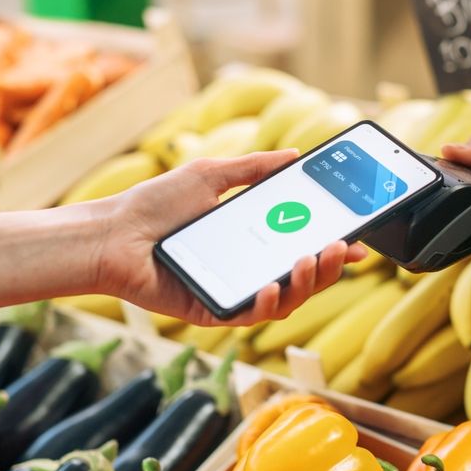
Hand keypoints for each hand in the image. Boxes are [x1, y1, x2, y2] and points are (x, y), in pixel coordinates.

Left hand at [95, 150, 366, 325]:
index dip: (334, 248)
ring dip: (308, 283)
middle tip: (342, 248)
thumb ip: (254, 168)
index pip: (303, 246)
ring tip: (313, 260)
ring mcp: (233, 291)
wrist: (112, 234)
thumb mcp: (211, 176)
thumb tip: (293, 156)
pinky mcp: (214, 310)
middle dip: (330, 266)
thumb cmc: (154, 206)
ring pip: (286, 299)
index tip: (357, 240)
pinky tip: (273, 286)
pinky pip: (251, 314)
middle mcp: (247, 268)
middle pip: (303, 277)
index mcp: (252, 239)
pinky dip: (269, 302)